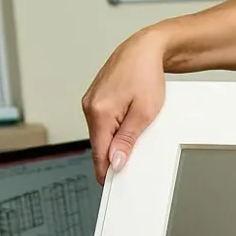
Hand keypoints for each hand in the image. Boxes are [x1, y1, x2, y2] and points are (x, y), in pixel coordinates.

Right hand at [82, 29, 168, 183]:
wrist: (145, 49)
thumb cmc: (147, 75)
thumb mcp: (144, 114)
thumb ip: (127, 141)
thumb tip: (115, 162)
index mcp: (99, 112)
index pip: (98, 154)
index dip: (106, 172)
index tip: (112, 186)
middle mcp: (89, 107)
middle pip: (98, 145)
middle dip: (112, 156)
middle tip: (131, 163)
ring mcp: (90, 101)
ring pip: (100, 134)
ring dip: (114, 141)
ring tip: (134, 135)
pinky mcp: (95, 98)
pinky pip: (102, 122)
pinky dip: (113, 129)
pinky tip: (127, 124)